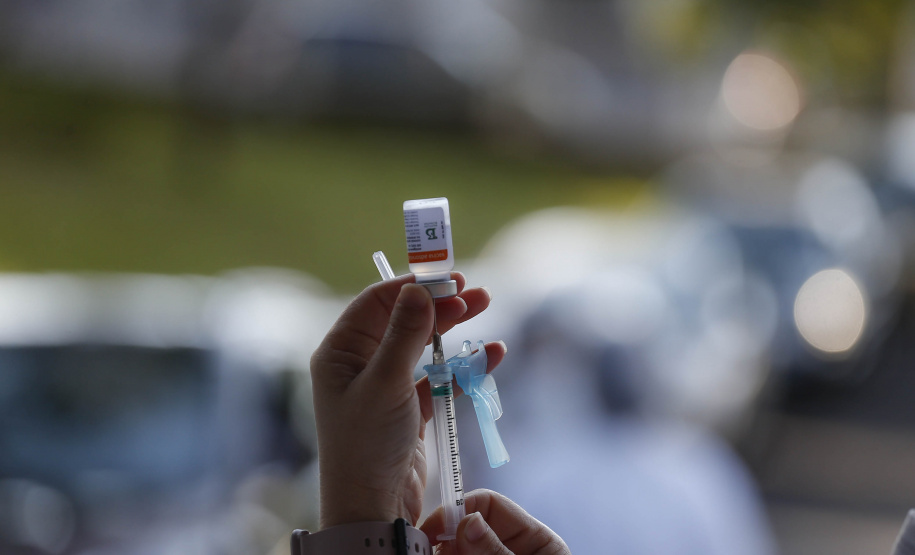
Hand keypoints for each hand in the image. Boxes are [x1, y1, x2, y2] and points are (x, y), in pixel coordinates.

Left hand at [310, 273, 504, 528]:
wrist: (374, 507)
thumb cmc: (367, 443)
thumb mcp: (385, 383)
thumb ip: (405, 335)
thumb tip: (418, 289)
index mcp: (341, 352)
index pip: (377, 303)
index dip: (412, 287)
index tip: (447, 278)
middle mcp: (361, 364)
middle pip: (404, 320)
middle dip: (440, 305)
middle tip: (475, 293)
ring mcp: (387, 386)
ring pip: (424, 345)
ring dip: (454, 329)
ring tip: (486, 308)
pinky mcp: (410, 409)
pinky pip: (439, 376)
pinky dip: (462, 365)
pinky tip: (489, 354)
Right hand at [421, 489, 570, 554]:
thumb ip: (496, 551)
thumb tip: (468, 520)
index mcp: (536, 540)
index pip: (492, 505)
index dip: (461, 507)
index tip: (435, 525)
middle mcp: (512, 548)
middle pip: (468, 528)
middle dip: (446, 535)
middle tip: (426, 547)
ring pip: (458, 548)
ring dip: (442, 551)